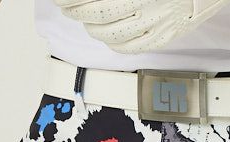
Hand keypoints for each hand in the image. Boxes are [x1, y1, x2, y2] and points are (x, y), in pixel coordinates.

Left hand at [52, 0, 229, 53]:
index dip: (72, 0)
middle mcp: (145, 6)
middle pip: (96, 15)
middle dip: (76, 11)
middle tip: (67, 6)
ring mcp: (154, 25)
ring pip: (110, 35)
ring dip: (92, 28)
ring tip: (86, 20)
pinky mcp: (162, 38)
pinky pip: (129, 48)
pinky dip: (112, 44)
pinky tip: (107, 36)